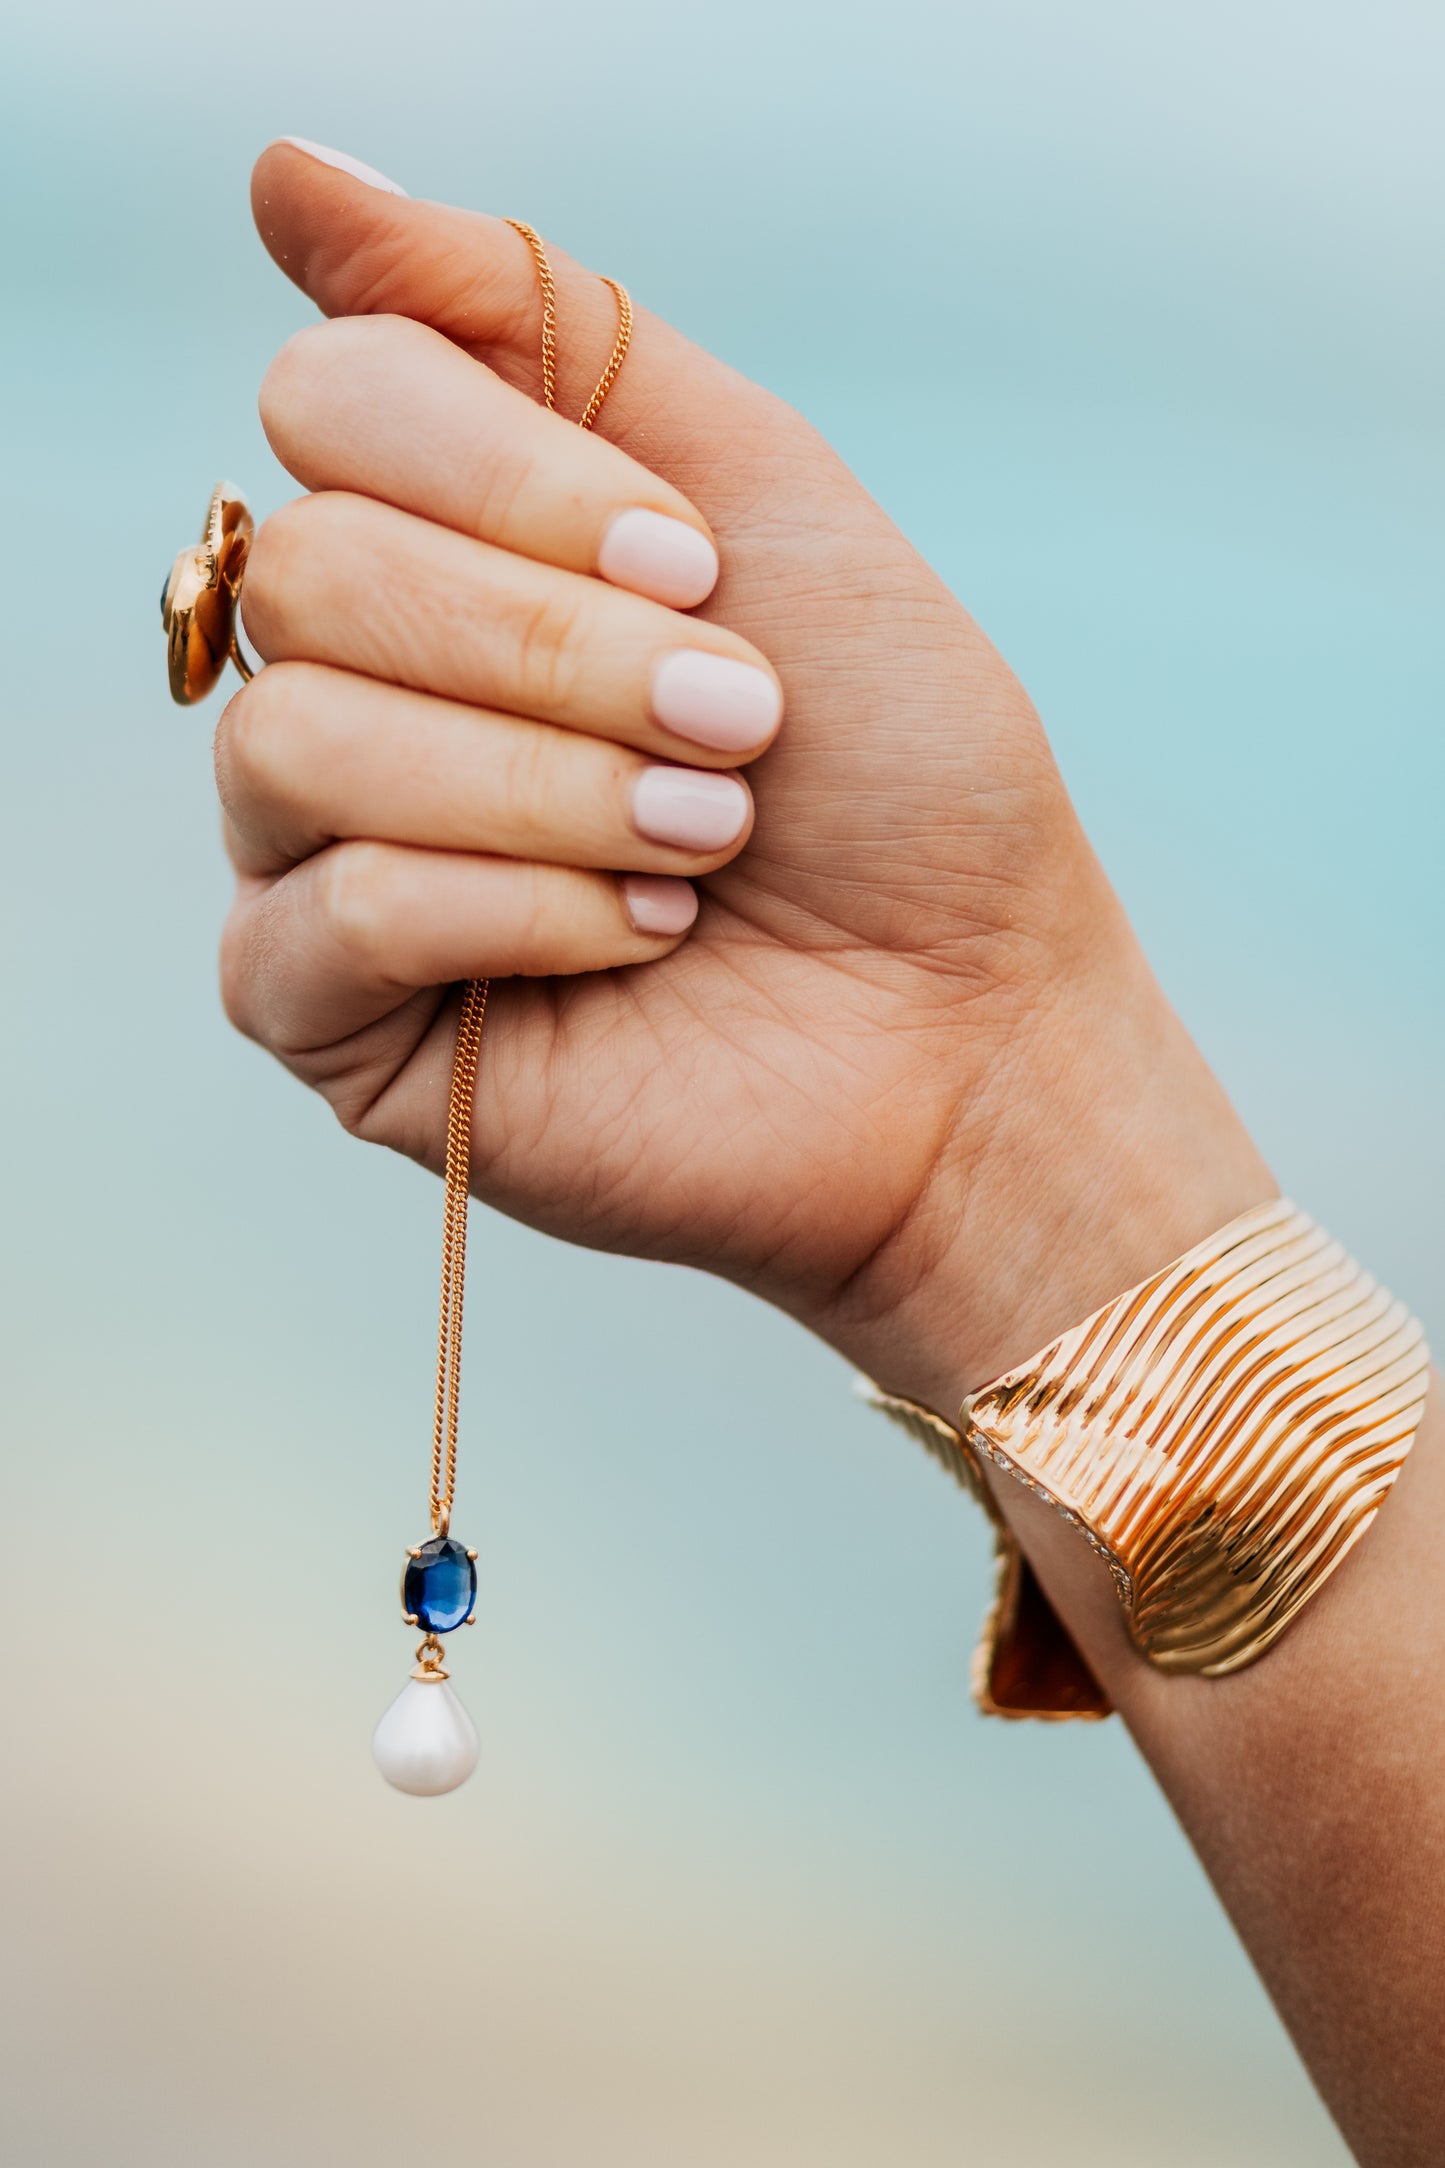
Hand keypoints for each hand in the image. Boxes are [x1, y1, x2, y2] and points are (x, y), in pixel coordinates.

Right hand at [221, 143, 1270, 1406]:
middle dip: (556, 643)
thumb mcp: (757, 490)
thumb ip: (539, 325)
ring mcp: (321, 852)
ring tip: (708, 837)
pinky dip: (516, 911)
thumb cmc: (892, 770)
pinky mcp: (328, 1016)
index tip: (696, 559)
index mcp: (444, 542)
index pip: (334, 400)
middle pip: (311, 567)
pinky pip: (331, 916)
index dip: (510, 469)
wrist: (973, 1020)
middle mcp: (358, 681)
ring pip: (300, 736)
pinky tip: (644, 937)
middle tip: (740, 718)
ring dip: (550, 781)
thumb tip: (284, 170)